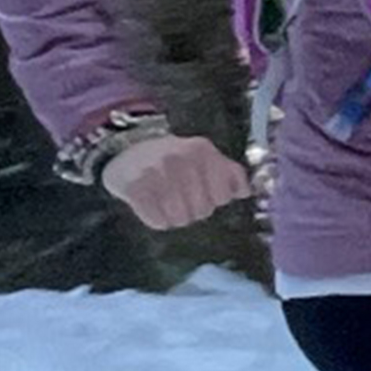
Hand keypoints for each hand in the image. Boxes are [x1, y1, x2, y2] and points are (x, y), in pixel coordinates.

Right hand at [102, 132, 250, 229]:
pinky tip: (152, 205)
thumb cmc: (172, 158)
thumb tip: (245, 191)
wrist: (125, 149)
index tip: (203, 190)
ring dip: (174, 216)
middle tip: (179, 195)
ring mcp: (156, 172)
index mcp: (202, 149)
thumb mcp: (202, 155)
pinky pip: (158, 221)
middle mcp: (180, 158)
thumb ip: (228, 171)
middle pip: (202, 210)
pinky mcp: (135, 188)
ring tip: (166, 201)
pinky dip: (156, 219)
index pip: (224, 196)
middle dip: (193, 208)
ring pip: (180, 219)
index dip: (215, 199)